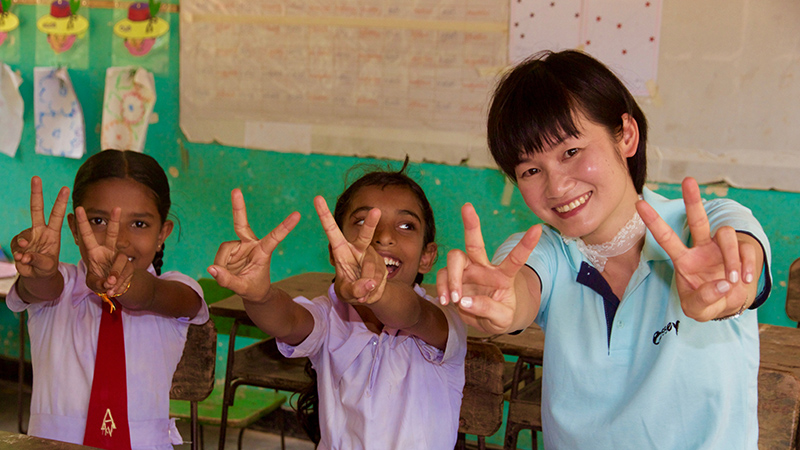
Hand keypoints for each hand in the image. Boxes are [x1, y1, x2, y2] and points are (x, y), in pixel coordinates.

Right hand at [12, 177, 69, 279]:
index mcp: (53, 233)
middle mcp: (40, 231)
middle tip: (36, 178)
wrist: (37, 275)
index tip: (65, 188)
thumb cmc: (46, 267)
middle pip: (37, 209)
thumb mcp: (47, 266)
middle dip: (36, 193)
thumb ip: (38, 260)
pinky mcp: (18, 244)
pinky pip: (16, 246)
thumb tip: (24, 255)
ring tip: (26, 256)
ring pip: (23, 235)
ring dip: (24, 245)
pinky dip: (18, 253)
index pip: (57, 214)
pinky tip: (22, 259)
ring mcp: (28, 236)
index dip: (60, 202)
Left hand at [74, 205, 133, 295]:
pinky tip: (115, 289)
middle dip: (114, 221)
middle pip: (113, 234)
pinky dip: (120, 284)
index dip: (83, 223)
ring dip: (115, 274)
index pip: (88, 236)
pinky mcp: (130, 266)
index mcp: (94, 252)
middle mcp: (109, 251)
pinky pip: (127, 273)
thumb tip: (109, 282)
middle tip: (117, 208)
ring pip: (121, 260)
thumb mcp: (93, 284)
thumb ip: (98, 283)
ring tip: (109, 285)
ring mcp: (121, 257)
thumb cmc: (99, 282)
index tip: (78, 208)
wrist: (115, 288)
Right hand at [208, 189, 299, 302]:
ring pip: (224, 249)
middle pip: (241, 224)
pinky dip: (220, 266)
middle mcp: (252, 244)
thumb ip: (227, 280)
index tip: (297, 215)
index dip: (284, 227)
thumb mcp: (243, 288)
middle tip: (236, 190)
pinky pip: (220, 255)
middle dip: (238, 207)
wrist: (252, 291)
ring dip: (223, 264)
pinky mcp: (231, 249)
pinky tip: (227, 271)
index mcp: (264, 251)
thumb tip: (211, 268)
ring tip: (232, 275)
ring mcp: (240, 245)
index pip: (274, 237)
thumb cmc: (254, 289)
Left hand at [314, 196, 385, 303]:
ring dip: (367, 285)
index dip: (324, 215)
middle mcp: (358, 248)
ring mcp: (373, 255)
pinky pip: (380, 279)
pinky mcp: (384, 264)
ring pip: (372, 269)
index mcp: (341, 250)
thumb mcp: (346, 293)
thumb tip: (370, 283)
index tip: (317, 198)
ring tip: (362, 292)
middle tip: (376, 211)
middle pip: (364, 235)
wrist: (368, 295)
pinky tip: (370, 291)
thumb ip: (354, 290)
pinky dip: (375, 290)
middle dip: (371, 223)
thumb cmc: (350, 289)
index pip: (331, 230)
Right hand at [437, 203, 540, 333]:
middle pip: (475, 243)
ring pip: (455, 258)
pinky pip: (443, 276)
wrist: (489, 320)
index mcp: (503, 275)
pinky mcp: (453, 278)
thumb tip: (464, 301)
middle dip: (471, 224)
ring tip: (454, 299)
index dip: (526, 244)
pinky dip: (442, 288)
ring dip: (452, 278)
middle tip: (467, 207)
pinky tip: (446, 301)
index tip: (537, 228)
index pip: (515, 259)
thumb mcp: (502, 319)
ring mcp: (467, 271)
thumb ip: (487, 309)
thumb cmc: (501, 315)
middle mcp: (484, 268)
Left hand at [636, 177, 757, 320]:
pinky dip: (746, 265)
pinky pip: (746, 250)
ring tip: (732, 280)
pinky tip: (744, 279)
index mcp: (683, 259)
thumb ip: (704, 300)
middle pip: (697, 220)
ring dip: (730, 257)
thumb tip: (722, 283)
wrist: (729, 305)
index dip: (653, 221)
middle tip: (687, 180)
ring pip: (725, 235)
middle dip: (692, 200)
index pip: (666, 238)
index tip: (638, 203)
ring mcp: (721, 248)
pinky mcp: (742, 251)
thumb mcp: (698, 310)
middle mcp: (701, 248)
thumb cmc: (707, 303)